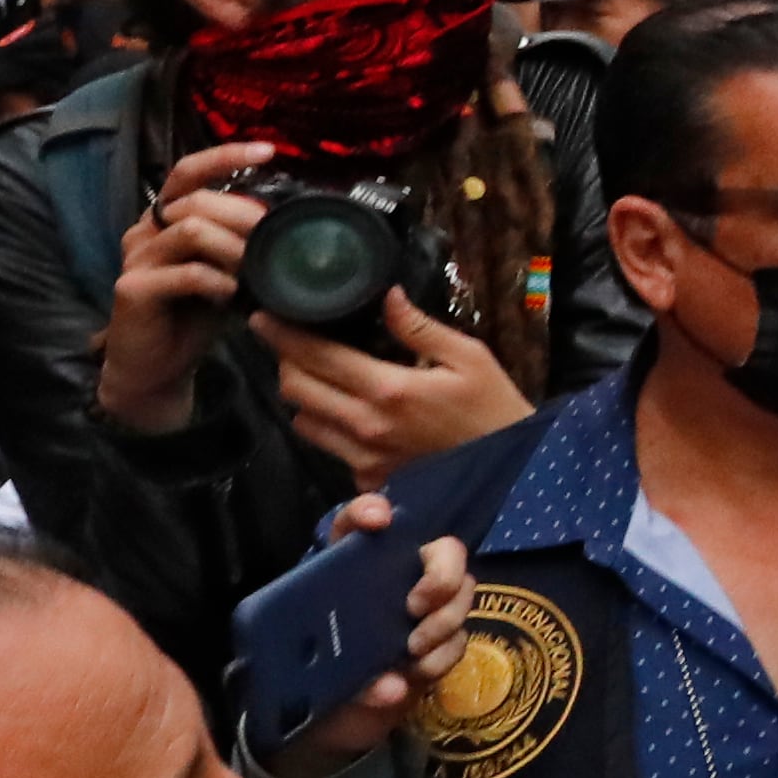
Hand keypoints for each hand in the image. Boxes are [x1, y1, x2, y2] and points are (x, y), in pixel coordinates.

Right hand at [95, 139, 281, 435]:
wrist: (155, 369)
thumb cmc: (192, 318)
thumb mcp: (225, 274)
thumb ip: (243, 246)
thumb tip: (287, 224)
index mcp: (164, 220)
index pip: (189, 171)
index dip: (225, 156)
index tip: (268, 151)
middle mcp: (144, 231)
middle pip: (198, 201)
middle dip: (245, 217)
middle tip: (274, 240)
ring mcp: (135, 258)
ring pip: (192, 230)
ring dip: (235, 249)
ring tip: (254, 272)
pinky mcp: (132, 288)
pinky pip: (185, 273)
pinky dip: (217, 282)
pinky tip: (232, 296)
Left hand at [258, 290, 534, 488]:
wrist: (514, 475)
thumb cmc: (495, 410)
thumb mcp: (469, 358)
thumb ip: (420, 328)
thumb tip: (385, 295)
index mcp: (388, 389)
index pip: (315, 356)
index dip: (281, 333)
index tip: (263, 316)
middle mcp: (366, 427)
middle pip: (295, 389)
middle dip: (286, 361)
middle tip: (292, 342)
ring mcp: (364, 460)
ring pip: (303, 422)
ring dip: (303, 397)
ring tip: (318, 377)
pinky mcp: (370, 482)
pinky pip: (330, 450)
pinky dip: (328, 428)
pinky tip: (347, 412)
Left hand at [263, 497, 475, 777]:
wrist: (330, 714)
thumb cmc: (315, 664)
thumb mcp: (301, 648)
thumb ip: (336, 647)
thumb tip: (389, 678)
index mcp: (359, 563)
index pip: (364, 517)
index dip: (369, 510)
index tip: (379, 521)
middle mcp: (399, 575)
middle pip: (446, 551)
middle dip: (442, 575)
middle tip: (416, 606)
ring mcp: (426, 608)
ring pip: (463, 592)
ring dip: (445, 620)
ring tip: (413, 649)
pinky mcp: (439, 645)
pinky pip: (459, 640)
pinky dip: (441, 657)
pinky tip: (417, 672)